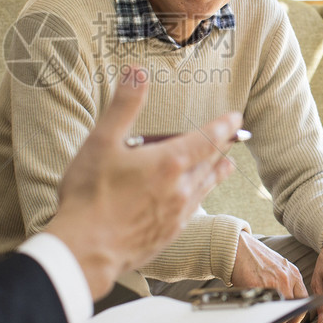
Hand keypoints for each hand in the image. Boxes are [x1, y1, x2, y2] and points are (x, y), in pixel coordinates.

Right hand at [48, 66, 241, 299]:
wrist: (86, 250)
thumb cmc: (90, 196)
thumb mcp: (102, 141)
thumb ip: (124, 105)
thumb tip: (137, 72)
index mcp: (168, 162)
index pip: (207, 139)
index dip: (224, 126)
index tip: (236, 118)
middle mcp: (179, 189)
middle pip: (211, 164)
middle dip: (223, 149)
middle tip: (233, 140)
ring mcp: (175, 215)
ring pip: (205, 189)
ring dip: (216, 174)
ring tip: (225, 167)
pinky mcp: (167, 236)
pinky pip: (192, 212)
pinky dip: (199, 198)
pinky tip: (193, 201)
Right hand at [229, 233, 307, 322]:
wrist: (237, 247)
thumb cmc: (254, 256)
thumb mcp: (277, 265)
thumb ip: (285, 279)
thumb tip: (287, 300)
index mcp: (293, 272)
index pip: (304, 298)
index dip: (299, 312)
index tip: (294, 319)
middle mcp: (287, 278)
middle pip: (295, 307)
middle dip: (291, 319)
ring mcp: (274, 283)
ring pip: (282, 310)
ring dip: (276, 318)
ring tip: (269, 317)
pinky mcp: (260, 287)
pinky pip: (265, 308)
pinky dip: (263, 313)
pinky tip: (259, 311)